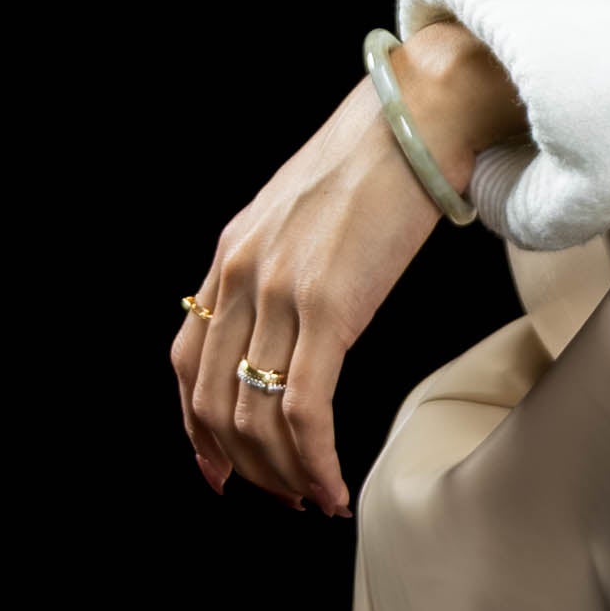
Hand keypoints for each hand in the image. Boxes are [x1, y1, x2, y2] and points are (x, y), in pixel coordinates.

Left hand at [170, 24, 521, 514]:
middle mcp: (242, 272)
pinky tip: (332, 485)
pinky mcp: (329, 305)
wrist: (423, 113)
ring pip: (256, 417)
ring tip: (311, 497)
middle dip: (242, 465)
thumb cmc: (381, 151)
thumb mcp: (303, 205)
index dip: (195, 427)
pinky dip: (313, 462)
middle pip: (213, 401)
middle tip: (276, 496)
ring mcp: (281, 290)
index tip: (218, 468)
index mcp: (232, 249)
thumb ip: (281, 258)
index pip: (186, 359)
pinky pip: (304, 410)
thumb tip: (291, 315)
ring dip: (282, 474)